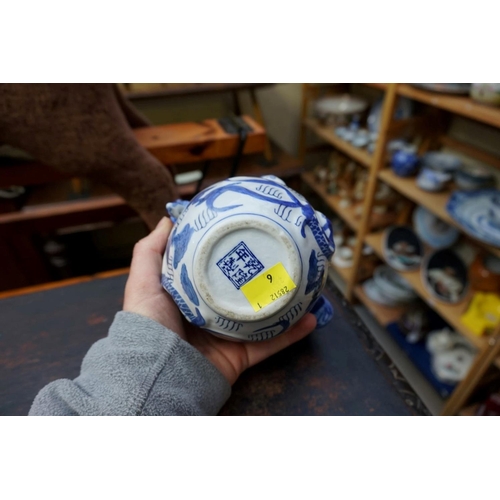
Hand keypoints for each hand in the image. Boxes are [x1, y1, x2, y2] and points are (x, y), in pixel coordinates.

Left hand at [124, 217, 316, 384]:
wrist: (155, 371)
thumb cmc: (148, 322)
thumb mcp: (143, 280)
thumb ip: (151, 250)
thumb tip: (168, 219)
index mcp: (192, 296)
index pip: (215, 271)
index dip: (232, 255)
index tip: (249, 236)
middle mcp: (212, 315)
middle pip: (244, 293)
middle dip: (265, 278)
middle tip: (285, 259)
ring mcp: (228, 336)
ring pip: (264, 317)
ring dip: (286, 304)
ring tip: (306, 286)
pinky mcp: (241, 357)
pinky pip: (272, 344)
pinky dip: (293, 333)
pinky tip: (311, 318)